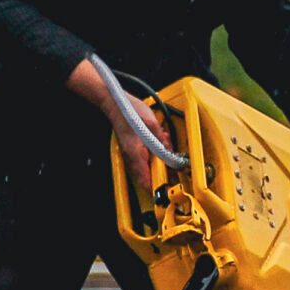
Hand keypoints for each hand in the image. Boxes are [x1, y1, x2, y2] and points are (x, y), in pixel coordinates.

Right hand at [67, 56, 167, 200]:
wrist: (115, 103)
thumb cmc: (130, 111)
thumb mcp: (152, 124)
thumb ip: (162, 141)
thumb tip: (171, 152)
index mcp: (136, 153)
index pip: (146, 180)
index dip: (159, 186)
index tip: (171, 184)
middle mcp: (131, 156)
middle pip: (147, 177)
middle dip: (162, 173)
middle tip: (173, 166)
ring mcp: (130, 153)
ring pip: (147, 168)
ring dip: (159, 162)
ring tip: (166, 150)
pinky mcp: (131, 148)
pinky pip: (144, 158)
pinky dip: (154, 155)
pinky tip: (159, 143)